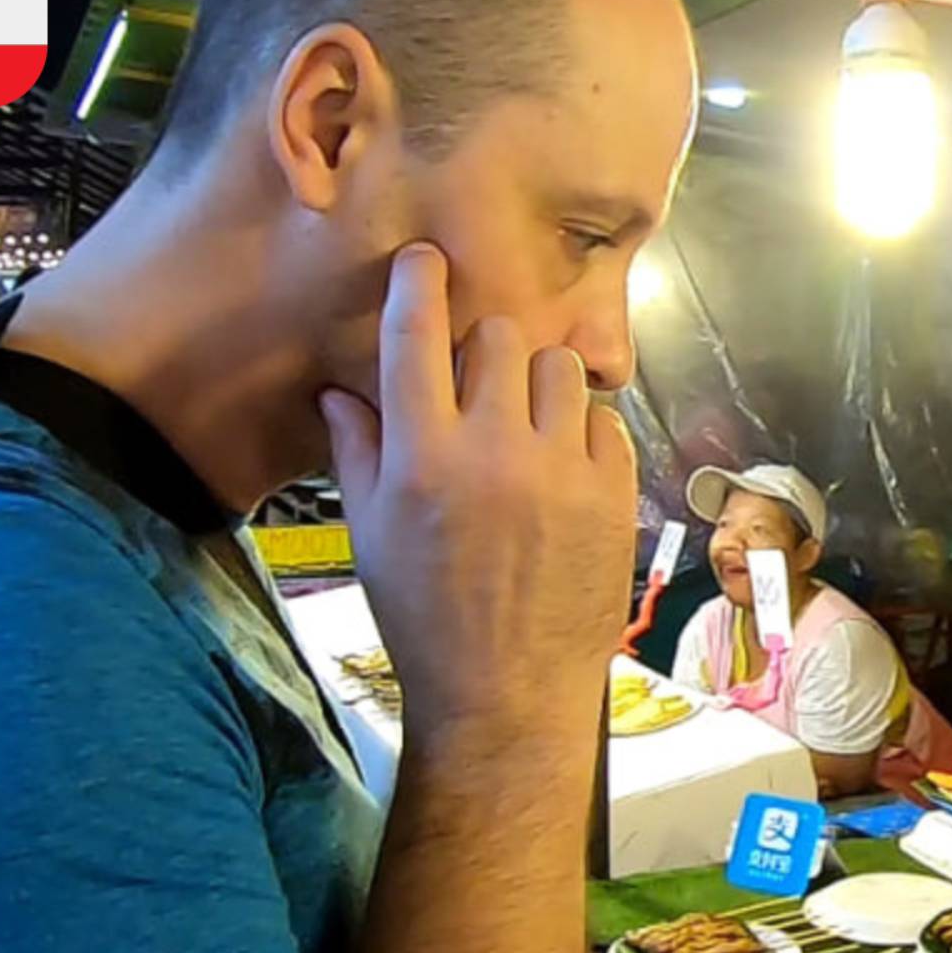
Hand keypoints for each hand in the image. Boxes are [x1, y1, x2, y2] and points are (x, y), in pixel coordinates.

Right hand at [319, 245, 636, 727]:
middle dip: (484, 347)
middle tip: (477, 381)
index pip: (416, 337)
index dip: (419, 283)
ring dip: (537, 381)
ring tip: (522, 424)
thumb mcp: (370, 536)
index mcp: (421, 459)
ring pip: (559, 368)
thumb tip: (340, 391)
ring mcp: (560, 472)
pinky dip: (581, 428)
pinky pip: (603, 420)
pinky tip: (560, 464)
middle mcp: (493, 452)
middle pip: (499, 337)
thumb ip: (358, 451)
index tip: (425, 260)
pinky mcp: (612, 495)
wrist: (506, 692)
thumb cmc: (425, 617)